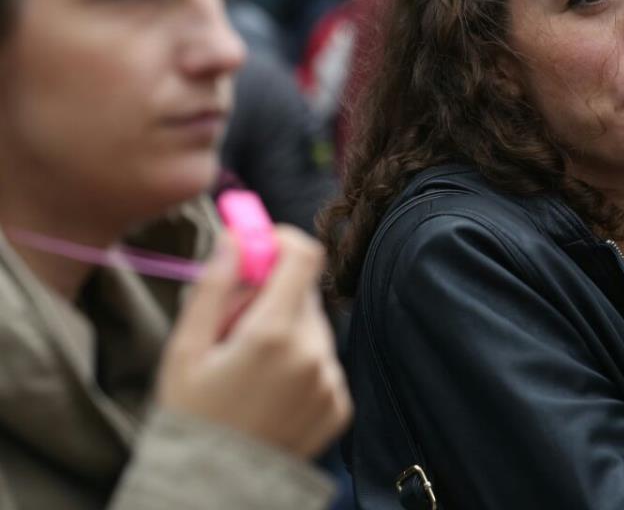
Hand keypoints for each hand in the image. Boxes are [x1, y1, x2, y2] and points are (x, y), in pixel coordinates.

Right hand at [156, 226, 351, 458]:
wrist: (214, 488)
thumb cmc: (190, 416)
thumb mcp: (186, 349)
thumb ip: (215, 286)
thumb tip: (236, 236)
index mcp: (273, 334)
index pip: (304, 256)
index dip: (282, 241)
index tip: (259, 247)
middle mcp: (313, 353)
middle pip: (304, 292)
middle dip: (273, 293)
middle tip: (236, 322)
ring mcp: (331, 381)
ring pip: (314, 327)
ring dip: (287, 330)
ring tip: (250, 367)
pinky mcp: (340, 404)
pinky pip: (324, 362)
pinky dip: (301, 363)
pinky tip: (269, 391)